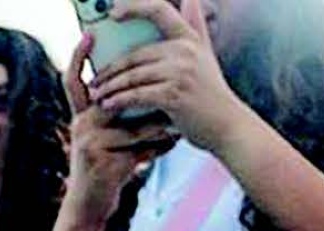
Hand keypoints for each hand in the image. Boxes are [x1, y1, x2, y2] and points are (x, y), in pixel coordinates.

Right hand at [63, 33, 180, 225]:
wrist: (90, 207)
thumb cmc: (104, 170)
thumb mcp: (107, 140)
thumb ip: (120, 118)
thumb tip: (149, 95)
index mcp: (81, 116)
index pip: (74, 81)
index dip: (78, 57)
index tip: (90, 35)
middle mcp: (80, 126)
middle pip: (115, 99)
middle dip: (143, 95)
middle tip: (171, 85)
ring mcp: (89, 143)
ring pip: (132, 126)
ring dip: (158, 126)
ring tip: (178, 123)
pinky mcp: (101, 161)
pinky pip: (136, 148)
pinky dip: (157, 146)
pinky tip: (171, 145)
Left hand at [90, 0, 248, 152]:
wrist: (228, 126)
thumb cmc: (211, 95)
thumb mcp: (206, 56)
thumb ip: (196, 27)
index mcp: (189, 38)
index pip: (159, 10)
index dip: (134, 7)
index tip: (113, 14)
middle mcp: (185, 51)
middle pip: (135, 54)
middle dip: (110, 69)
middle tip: (95, 80)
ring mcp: (180, 72)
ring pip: (132, 75)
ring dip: (110, 87)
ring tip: (97, 95)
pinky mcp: (174, 95)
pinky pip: (137, 94)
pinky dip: (119, 100)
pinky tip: (108, 105)